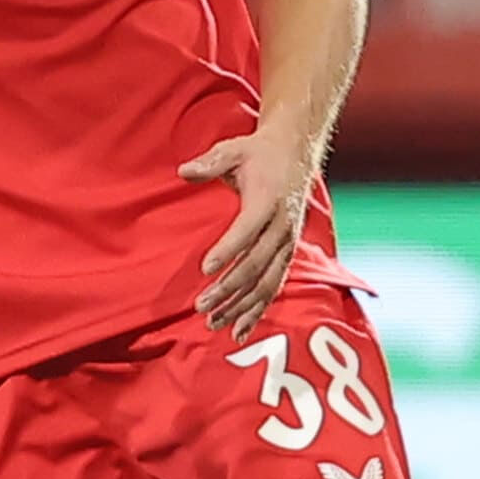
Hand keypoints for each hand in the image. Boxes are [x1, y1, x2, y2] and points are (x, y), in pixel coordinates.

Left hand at [183, 129, 317, 334]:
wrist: (295, 152)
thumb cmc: (258, 153)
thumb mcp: (233, 150)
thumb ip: (209, 163)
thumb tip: (184, 171)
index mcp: (268, 202)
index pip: (247, 231)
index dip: (228, 250)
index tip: (205, 268)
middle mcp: (282, 227)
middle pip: (255, 264)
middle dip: (229, 288)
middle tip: (202, 306)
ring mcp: (287, 243)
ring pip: (266, 282)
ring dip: (241, 306)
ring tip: (215, 323)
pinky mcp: (287, 253)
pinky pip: (274, 286)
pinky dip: (258, 309)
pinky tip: (239, 328)